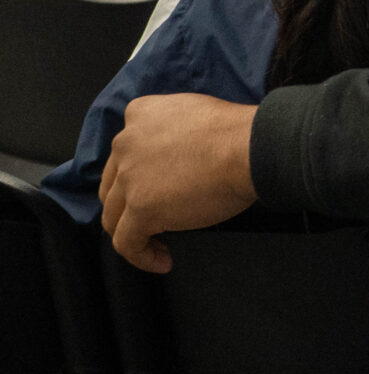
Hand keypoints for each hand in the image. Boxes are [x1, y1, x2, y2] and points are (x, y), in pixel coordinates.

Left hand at [100, 93, 258, 272]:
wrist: (250, 146)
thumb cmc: (237, 133)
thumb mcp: (193, 113)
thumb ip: (172, 130)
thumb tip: (179, 155)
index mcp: (140, 114)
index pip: (125, 150)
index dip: (137, 174)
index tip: (157, 188)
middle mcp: (126, 144)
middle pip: (112, 185)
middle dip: (129, 206)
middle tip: (155, 218)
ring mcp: (130, 177)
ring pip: (113, 216)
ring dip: (133, 233)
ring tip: (157, 244)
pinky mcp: (141, 208)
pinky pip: (127, 243)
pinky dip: (141, 256)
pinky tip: (162, 260)